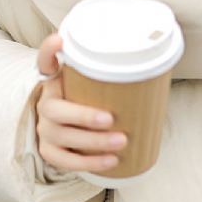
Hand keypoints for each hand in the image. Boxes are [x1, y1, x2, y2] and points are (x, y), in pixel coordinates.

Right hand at [35, 33, 127, 173]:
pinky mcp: (49, 151)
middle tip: (110, 119)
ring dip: (93, 141)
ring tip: (121, 141)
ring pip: (62, 136)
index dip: (48, 51)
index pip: (45, 62)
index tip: (60, 39)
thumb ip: (111, 79)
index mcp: (56, 83)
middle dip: (83, 115)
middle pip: (54, 109)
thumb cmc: (90, 103)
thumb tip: (157, 74)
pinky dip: (89, 162)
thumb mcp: (94, 87)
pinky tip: (111, 161)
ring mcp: (45, 130)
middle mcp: (46, 104)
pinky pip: (65, 160)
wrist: (71, 134)